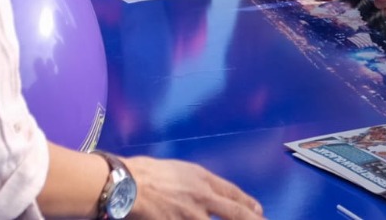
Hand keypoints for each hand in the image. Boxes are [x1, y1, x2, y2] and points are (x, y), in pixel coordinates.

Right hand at [126, 155, 262, 219]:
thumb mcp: (181, 171)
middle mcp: (202, 198)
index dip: (249, 204)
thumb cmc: (148, 174)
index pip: (233, 194)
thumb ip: (199, 182)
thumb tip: (212, 193)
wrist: (127, 184)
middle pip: (235, 213)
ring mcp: (190, 215)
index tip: (259, 212)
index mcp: (203, 180)